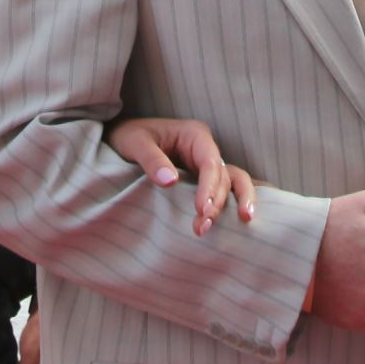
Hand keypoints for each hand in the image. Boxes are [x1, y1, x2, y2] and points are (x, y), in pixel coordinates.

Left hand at [108, 116, 257, 234]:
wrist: (123, 138)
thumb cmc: (130, 136)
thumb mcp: (135, 143)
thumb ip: (152, 160)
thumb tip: (170, 182)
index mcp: (194, 135)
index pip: (210, 163)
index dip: (209, 188)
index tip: (202, 210)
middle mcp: (206, 149)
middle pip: (223, 176)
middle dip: (217, 202)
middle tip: (202, 227)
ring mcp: (206, 165)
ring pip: (231, 183)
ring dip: (231, 204)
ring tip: (241, 223)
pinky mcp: (202, 180)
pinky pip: (223, 191)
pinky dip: (229, 204)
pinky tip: (234, 223)